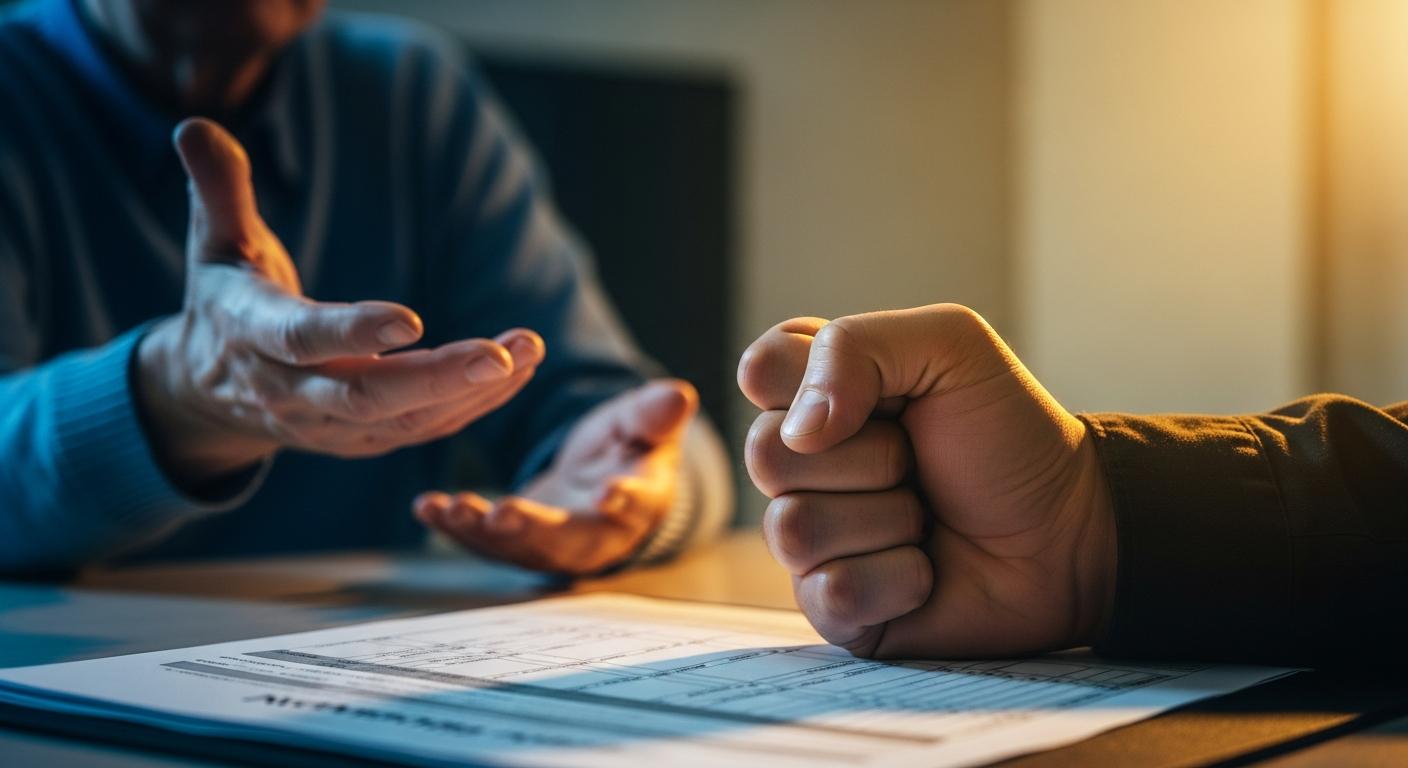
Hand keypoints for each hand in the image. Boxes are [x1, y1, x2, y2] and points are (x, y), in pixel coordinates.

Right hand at [136, 118, 543, 486]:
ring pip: (406, 419)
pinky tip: (519, 371)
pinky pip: (424, 429)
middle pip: (366, 395)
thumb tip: (197, 125)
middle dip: (438, 377)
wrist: (210, 393)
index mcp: (251, 335)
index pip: (301, 338)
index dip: (354, 332)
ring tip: (530, 350)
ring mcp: (330, 424)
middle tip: (502, 354)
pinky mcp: (363, 440)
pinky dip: (474, 405)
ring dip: (473, 391)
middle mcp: (291, 390)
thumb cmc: (226, 300)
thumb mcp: (214, 242)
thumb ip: (218, 190)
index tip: (411, 320)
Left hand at [413, 379, 697, 574]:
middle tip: (504, 513)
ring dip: (482, 532)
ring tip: (452, 507)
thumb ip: (655, 414)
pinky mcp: (515, 543)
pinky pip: (484, 542)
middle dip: (533, 529)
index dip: (625, 501)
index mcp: (637, 502)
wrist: (604, 484)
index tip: (610, 494)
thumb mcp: (644, 425)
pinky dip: (454, 526)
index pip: (635, 505)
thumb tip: (680, 395)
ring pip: (518, 547)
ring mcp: (551, 545)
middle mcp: (594, 534)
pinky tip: (428, 507)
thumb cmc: (629, 450)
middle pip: (566, 540)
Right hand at [739, 305, 1115, 657]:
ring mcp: (813, 538)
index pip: (760, 370)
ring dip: (886, 520)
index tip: (888, 394)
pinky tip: (925, 570)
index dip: (817, 383)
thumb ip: (855, 347)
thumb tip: (797, 431)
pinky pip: (828, 593)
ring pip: (793, 529)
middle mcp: (802, 462)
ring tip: (926, 517)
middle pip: (766, 454)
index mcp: (818, 390)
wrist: (1071, 531)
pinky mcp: (834, 607)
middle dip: (867, 457)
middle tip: (917, 461)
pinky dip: (896, 580)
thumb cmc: (1011, 436)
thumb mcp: (951, 346)